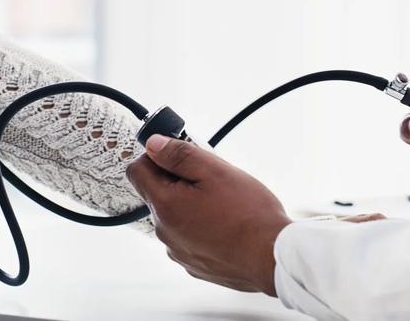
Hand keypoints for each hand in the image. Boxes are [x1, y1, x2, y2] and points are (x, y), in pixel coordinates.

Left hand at [125, 135, 292, 295]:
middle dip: (179, 181)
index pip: (137, 171)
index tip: (177, 153)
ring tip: (224, 204)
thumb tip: (153, 145)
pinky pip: (189, 237)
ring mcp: (179, 251)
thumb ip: (179, 155)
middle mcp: (165, 232)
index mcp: (165, 206)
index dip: (155, 156)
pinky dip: (201, 227)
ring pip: (175, 216)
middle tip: (211, 178)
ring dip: (191, 205)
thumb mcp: (214, 170)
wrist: (272, 257)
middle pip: (158, 193)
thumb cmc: (249, 215)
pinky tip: (226, 225)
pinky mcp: (194, 264)